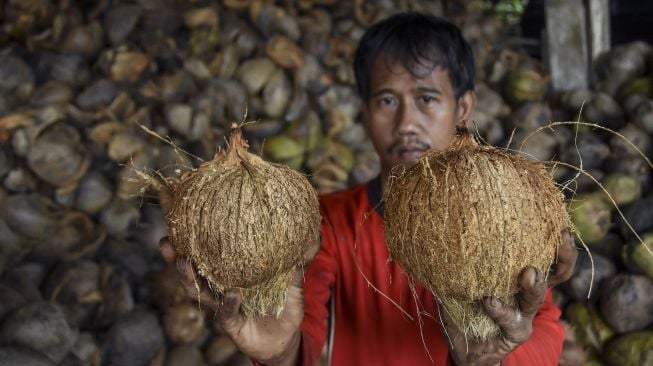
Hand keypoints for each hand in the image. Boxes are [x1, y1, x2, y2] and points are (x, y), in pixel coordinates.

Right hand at [160, 237, 316, 364]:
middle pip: (193, 270)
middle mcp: (221, 288)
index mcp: (231, 274)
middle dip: (176, 255)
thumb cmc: (283, 308)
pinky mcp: (232, 325)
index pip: (207, 253)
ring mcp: (223, 306)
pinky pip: (226, 313)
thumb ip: (294, 267)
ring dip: (189, 277)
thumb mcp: (292, 284)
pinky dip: (228, 303)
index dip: (191, 238)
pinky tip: (231, 293)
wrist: (284, 341)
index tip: (179, 221)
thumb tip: (307, 240)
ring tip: (183, 261)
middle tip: (165, 240)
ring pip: (199, 291)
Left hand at [442, 229, 576, 365]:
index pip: (547, 257)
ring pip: (535, 298)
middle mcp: (527, 294)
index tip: (562, 228)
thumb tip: (445, 234)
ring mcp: (524, 314)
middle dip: (562, 258)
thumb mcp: (462, 281)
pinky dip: (500, 310)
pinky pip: (512, 321)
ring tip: (530, 273)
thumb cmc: (465, 307)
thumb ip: (460, 262)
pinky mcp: (517, 333)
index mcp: (519, 277)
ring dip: (535, 285)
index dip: (559, 244)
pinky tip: (489, 301)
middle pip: (555, 275)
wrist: (465, 347)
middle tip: (559, 240)